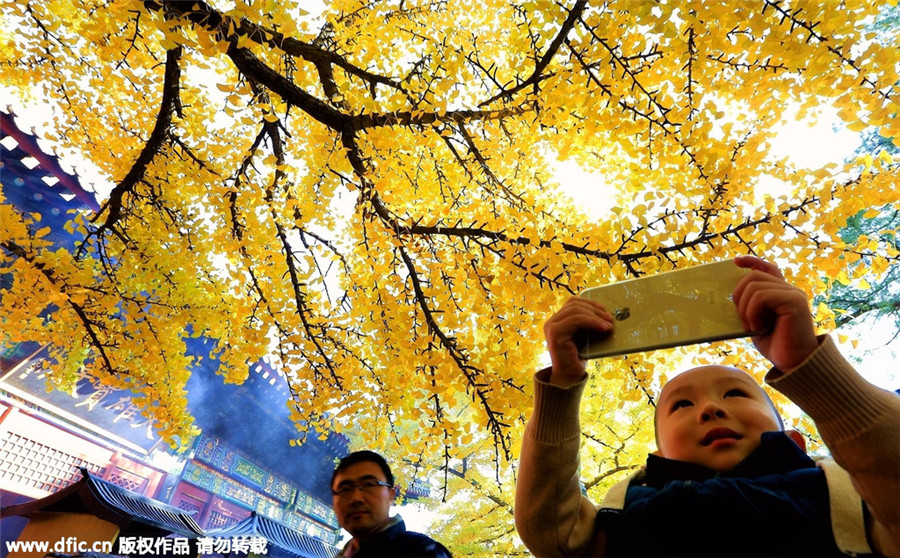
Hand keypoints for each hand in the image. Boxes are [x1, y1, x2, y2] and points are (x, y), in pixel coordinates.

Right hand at [543, 297, 613, 386]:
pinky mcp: (555, 334)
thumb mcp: (585, 337)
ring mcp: (551, 327)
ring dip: (596, 315)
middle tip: (610, 318)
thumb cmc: (578, 358)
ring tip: (609, 325)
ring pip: (576, 310)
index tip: (605, 311)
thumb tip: (606, 313)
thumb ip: (588, 324)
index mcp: (557, 321)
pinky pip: (576, 320)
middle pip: (574, 304)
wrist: (569, 378)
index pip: (573, 302)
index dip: (590, 303)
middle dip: (595, 309)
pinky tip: (603, 328)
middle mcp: (551, 322)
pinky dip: (592, 322)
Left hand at [733, 256, 819, 370]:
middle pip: (753, 276)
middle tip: (742, 319)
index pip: (767, 267)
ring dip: (745, 308)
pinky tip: (758, 328)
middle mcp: (789, 289)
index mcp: (781, 293)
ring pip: (754, 286)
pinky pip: (761, 296)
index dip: (751, 261)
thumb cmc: (775, 345)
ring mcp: (793, 294)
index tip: (735, 262)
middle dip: (739, 295)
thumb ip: (749, 305)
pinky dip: (752, 313)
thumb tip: (729, 294)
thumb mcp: (756, 321)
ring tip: (752, 326)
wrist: (794, 364)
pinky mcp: (794, 301)